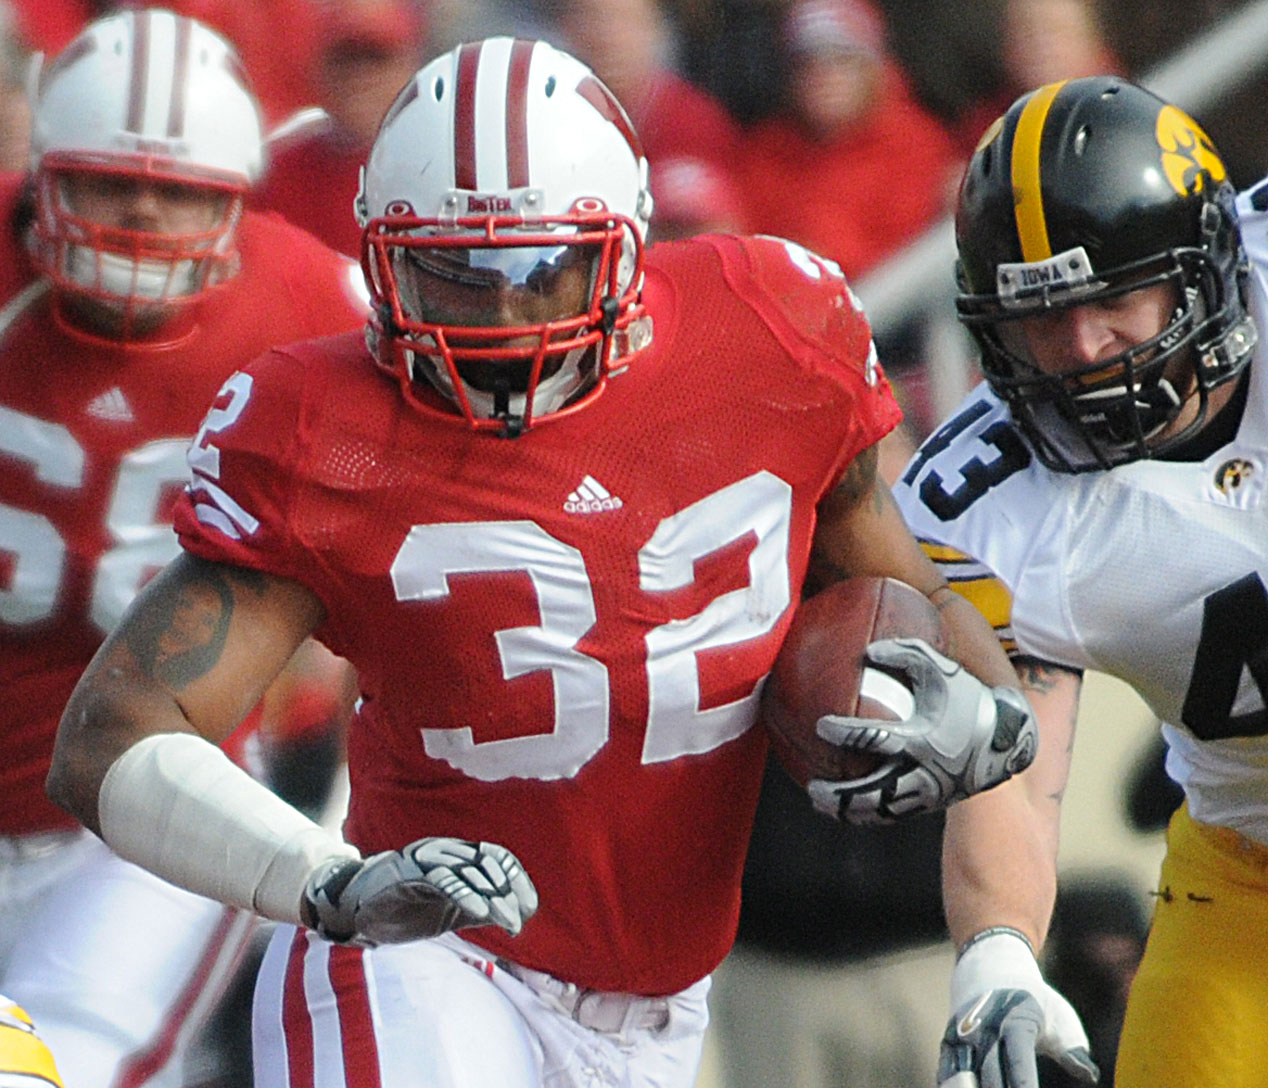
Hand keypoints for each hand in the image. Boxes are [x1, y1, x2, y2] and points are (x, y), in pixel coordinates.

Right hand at [302, 837, 537, 945]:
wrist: (353, 907)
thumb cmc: (405, 908)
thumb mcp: (449, 910)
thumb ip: (479, 907)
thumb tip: (515, 915)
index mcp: (456, 855)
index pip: (497, 857)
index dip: (517, 879)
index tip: (530, 906)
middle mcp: (444, 851)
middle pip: (488, 864)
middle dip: (508, 892)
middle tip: (519, 920)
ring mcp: (426, 859)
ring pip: (469, 870)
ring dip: (493, 896)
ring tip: (508, 921)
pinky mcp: (409, 872)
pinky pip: (443, 879)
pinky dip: (466, 894)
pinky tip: (481, 912)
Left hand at [808, 638, 1037, 822]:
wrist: (1008, 740)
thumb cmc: (969, 700)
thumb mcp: (942, 671)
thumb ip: (907, 653)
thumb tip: (868, 651)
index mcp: (921, 739)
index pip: (875, 739)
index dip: (846, 733)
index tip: (821, 726)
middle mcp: (923, 773)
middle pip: (874, 794)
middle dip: (840, 796)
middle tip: (814, 789)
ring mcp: (928, 794)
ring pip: (882, 813)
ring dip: (849, 812)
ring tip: (822, 804)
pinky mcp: (932, 804)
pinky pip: (894, 816)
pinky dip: (868, 816)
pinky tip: (847, 810)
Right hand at [939, 929, 1098, 1087]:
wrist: (991, 967)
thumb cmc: (1035, 1001)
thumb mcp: (1060, 1018)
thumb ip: (1073, 1050)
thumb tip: (1089, 1075)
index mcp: (1015, 1023)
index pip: (1018, 1061)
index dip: (1023, 1086)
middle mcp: (984, 1029)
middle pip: (990, 1076)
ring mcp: (962, 1036)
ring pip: (961, 1076)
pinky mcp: (948, 1043)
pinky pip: (947, 1073)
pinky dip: (955, 1085)